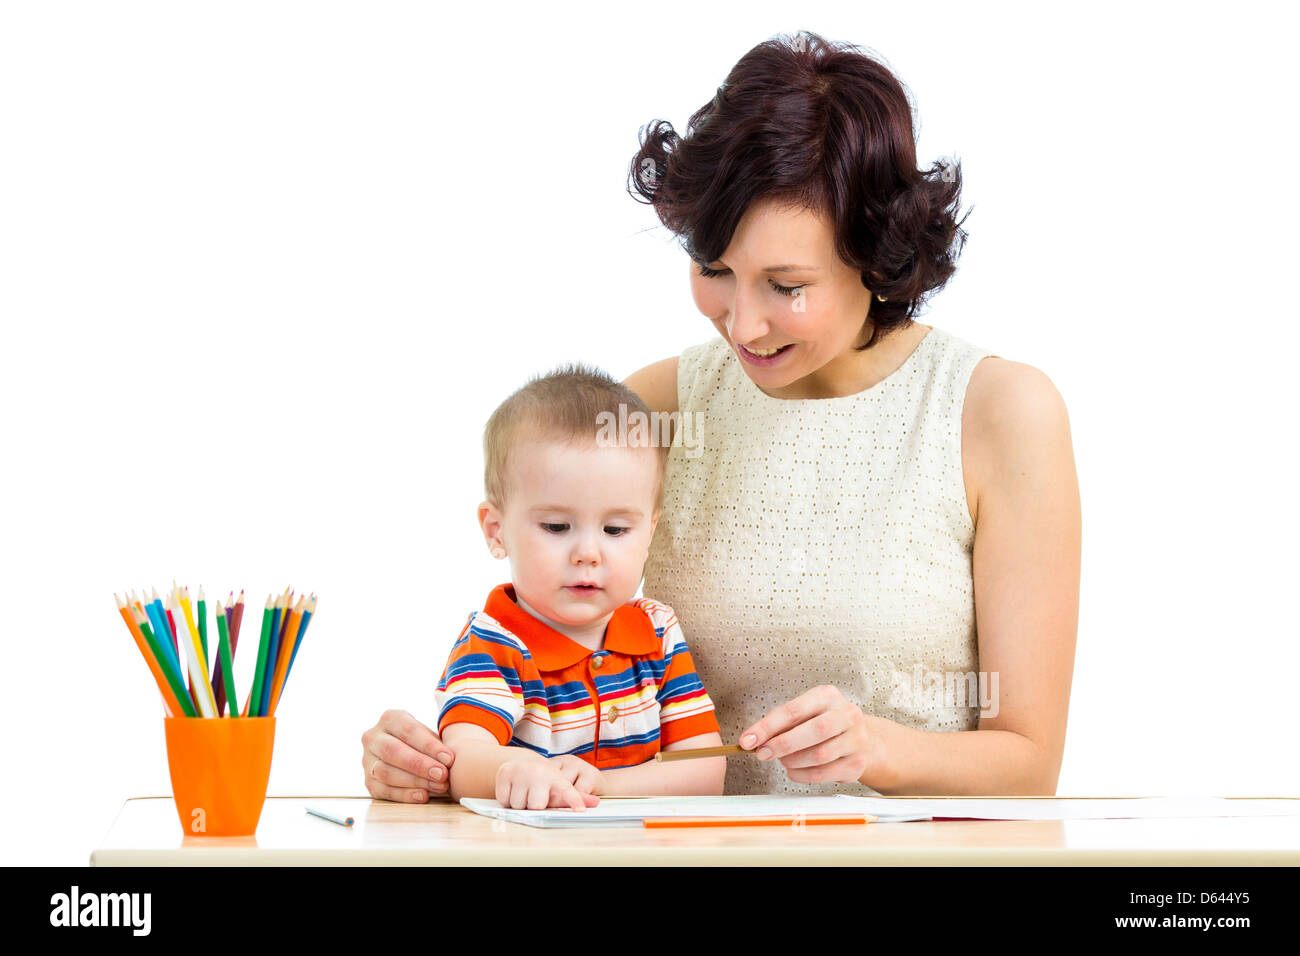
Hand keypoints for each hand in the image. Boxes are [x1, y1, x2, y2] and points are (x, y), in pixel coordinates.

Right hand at [361, 709, 454, 802]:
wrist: (406, 751)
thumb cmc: (421, 742)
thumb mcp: (427, 735)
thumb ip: (437, 746)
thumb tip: (450, 762)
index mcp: (389, 718)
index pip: (409, 731)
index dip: (429, 746)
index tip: (449, 758)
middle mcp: (373, 737)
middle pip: (393, 751)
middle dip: (420, 765)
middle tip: (442, 774)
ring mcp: (367, 760)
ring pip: (385, 772)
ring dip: (415, 781)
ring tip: (438, 786)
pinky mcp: (368, 781)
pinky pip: (383, 790)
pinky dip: (405, 795)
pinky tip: (423, 796)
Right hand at [495, 754, 602, 810]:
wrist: (523, 764)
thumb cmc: (544, 781)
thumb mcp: (559, 786)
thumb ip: (576, 797)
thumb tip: (596, 803)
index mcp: (556, 777)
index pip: (567, 791)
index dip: (574, 800)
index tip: (581, 811)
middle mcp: (539, 771)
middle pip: (536, 807)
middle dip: (534, 807)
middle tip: (535, 796)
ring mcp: (520, 770)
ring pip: (517, 805)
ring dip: (519, 804)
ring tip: (525, 793)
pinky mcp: (504, 772)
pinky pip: (503, 799)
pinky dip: (506, 799)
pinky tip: (514, 790)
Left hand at [739, 685, 890, 786]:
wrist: (861, 738)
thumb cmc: (824, 723)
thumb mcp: (805, 713)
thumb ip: (781, 724)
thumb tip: (753, 739)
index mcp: (828, 696)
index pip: (794, 710)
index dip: (768, 727)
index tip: (748, 740)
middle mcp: (846, 714)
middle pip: (814, 731)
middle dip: (782, 745)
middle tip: (762, 753)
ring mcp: (856, 739)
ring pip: (820, 755)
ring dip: (793, 761)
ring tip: (783, 760)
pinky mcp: (857, 763)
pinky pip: (824, 773)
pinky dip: (802, 775)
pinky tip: (794, 771)